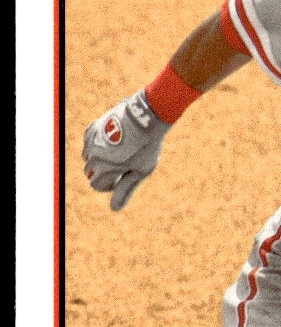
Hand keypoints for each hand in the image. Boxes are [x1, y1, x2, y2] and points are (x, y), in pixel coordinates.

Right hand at [82, 90, 170, 210]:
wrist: (146, 117)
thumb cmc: (146, 147)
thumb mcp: (140, 171)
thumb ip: (125, 189)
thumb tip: (114, 209)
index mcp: (104, 169)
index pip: (96, 185)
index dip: (110, 185)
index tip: (122, 177)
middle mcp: (93, 155)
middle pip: (90, 172)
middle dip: (103, 172)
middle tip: (123, 163)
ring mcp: (91, 140)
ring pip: (87, 157)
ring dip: (98, 159)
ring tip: (118, 152)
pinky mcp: (92, 127)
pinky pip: (88, 142)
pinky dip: (96, 145)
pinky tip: (112, 141)